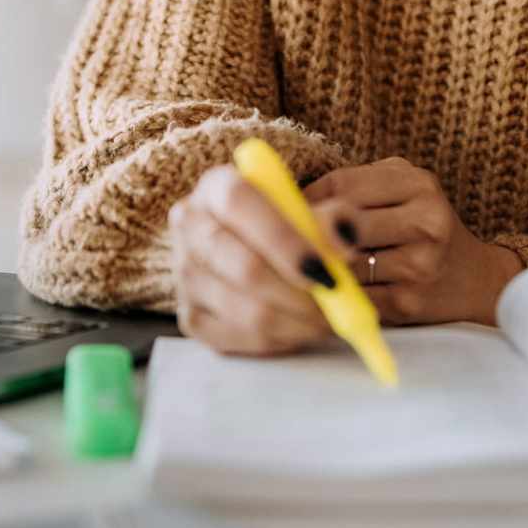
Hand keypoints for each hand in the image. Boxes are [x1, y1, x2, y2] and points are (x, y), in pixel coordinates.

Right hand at [168, 164, 361, 355]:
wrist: (253, 248)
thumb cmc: (286, 224)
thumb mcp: (314, 208)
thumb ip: (336, 218)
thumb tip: (343, 246)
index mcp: (216, 187)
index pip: (240, 203)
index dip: (283, 238)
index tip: (325, 269)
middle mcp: (190, 225)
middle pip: (244, 266)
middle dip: (299, 294)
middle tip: (335, 305)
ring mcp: (183, 273)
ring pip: (245, 310)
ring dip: (296, 323)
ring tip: (326, 320)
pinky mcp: (188, 315)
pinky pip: (238, 337)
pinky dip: (278, 340)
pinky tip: (299, 328)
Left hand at [303, 158, 521, 326]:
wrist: (474, 280)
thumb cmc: (422, 226)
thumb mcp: (401, 189)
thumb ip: (356, 185)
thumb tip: (291, 196)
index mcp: (418, 185)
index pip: (343, 185)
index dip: (308, 198)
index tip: (289, 208)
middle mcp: (425, 222)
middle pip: (342, 224)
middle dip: (310, 233)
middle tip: (289, 238)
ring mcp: (420, 265)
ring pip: (344, 262)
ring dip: (321, 265)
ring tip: (309, 261)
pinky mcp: (409, 303)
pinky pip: (354, 297)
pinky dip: (335, 293)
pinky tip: (329, 287)